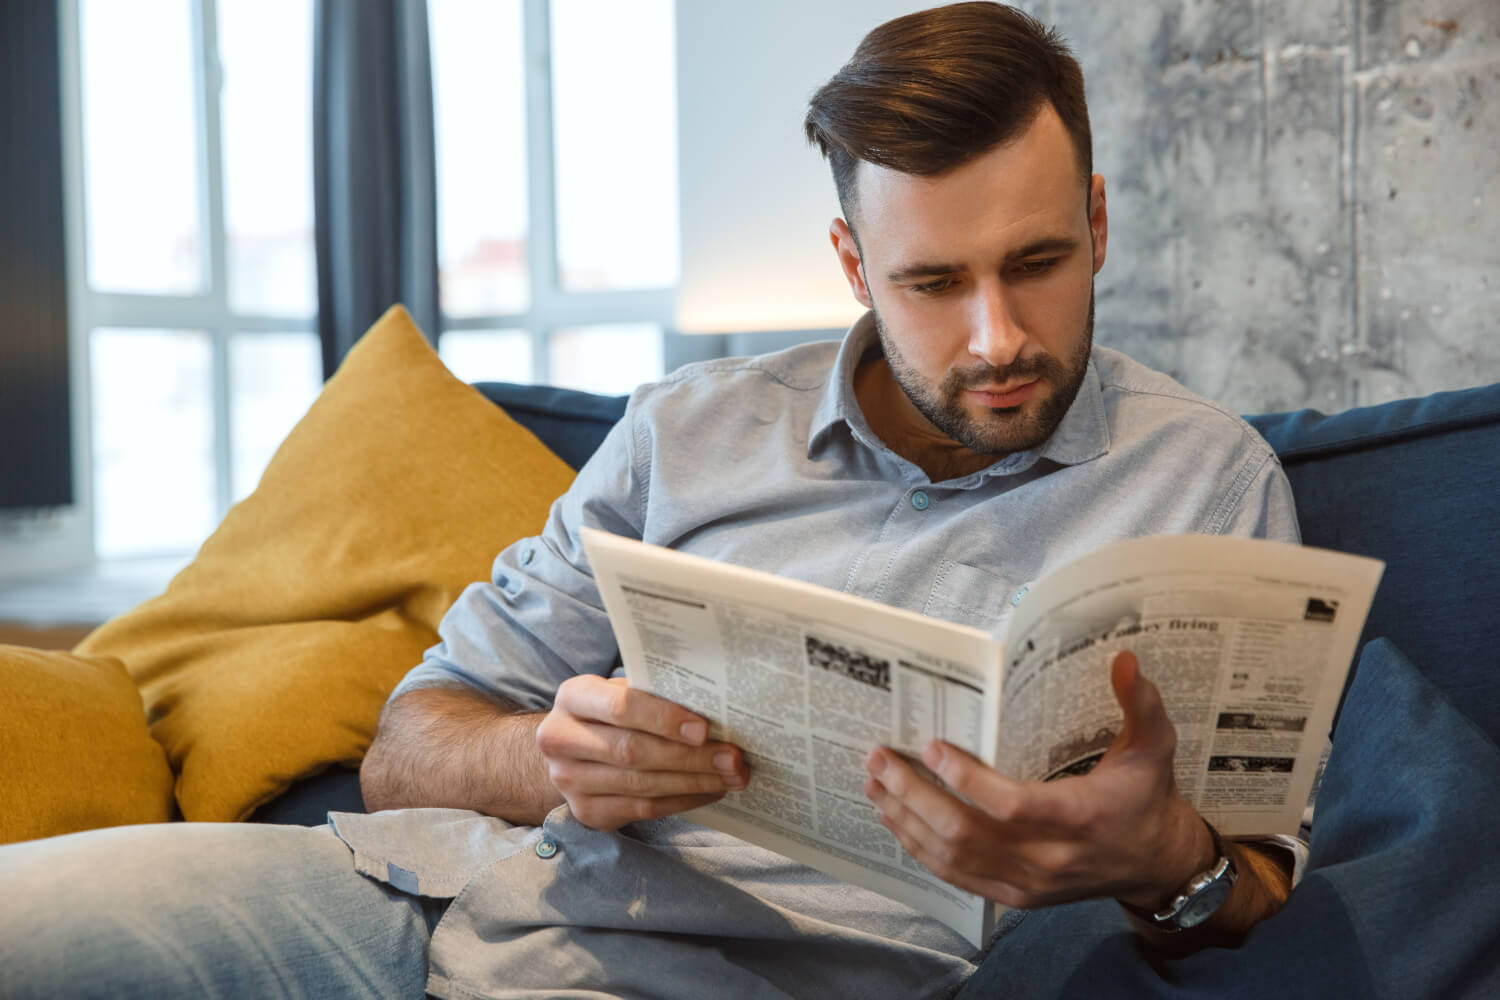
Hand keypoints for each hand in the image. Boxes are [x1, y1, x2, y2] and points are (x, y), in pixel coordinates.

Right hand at [535, 675, 749, 830]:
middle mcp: (561, 739)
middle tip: (733, 758)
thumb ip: (655, 694)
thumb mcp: (622, 691)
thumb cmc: (611, 712)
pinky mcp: (585, 812)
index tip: (704, 729)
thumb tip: (716, 705)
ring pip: (641, 784)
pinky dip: (683, 801)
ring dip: (694, 782)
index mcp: (573, 697)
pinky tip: (710, 791)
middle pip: (633, 751)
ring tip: (732, 776)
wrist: (570, 750)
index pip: (620, 707)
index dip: (664, 718)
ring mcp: (569, 780)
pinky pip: (642, 809)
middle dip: (690, 757)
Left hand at [864, 650, 1212, 909]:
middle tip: (880, 759)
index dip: (968, 781)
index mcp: (1081, 817)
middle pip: (968, 834)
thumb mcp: (1155, 746)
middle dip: (916, 795)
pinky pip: (957, 878)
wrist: (1156, 864)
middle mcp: (1051, 858)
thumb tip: (1125, 659)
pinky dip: (920, 850)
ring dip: (907, 820)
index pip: (1014, 806)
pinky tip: (895, 820)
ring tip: (874, 783)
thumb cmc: (1146, 797)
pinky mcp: (1015, 897)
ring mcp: (1029, 883)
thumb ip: (1141, 703)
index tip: (932, 747)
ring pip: (954, 858)